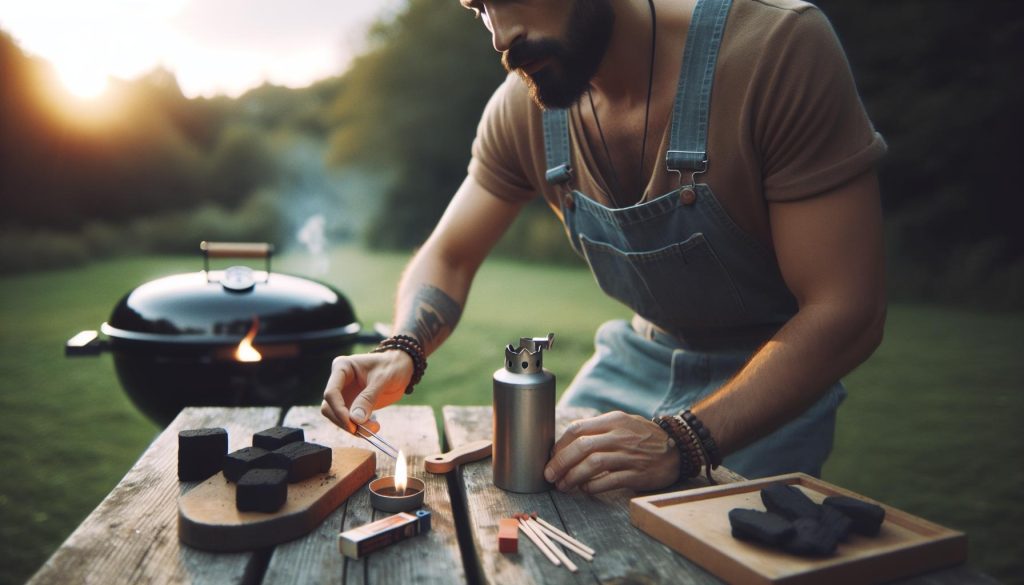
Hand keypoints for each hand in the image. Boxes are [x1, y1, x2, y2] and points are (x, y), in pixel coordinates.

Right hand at [320, 350, 412, 433]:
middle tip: (365, 429)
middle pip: (329, 407)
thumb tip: (355, 420)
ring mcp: (344, 394)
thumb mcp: (383, 379)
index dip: (339, 410)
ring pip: (336, 417)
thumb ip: (369, 398)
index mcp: (342, 367)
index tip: (352, 424)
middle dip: (345, 421)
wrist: (402, 368)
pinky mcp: (351, 404)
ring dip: (352, 427)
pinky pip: (348, 420)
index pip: (331, 393)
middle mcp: (339, 381)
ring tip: (374, 427)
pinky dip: (357, 427)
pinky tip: (372, 426)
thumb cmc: (392, 366)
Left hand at [544, 411, 679, 493]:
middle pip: (582, 446)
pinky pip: (609, 481)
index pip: (578, 429)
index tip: (551, 457)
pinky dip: (592, 487)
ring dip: (573, 476)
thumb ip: (599, 430)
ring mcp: (630, 455)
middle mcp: (620, 435)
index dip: (560, 445)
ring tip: (564, 485)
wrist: (679, 447)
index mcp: (614, 420)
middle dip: (560, 462)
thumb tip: (567, 445)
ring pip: (593, 464)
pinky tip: (585, 489)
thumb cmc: (645, 437)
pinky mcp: (638, 474)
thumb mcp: (623, 423)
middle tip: (550, 475)